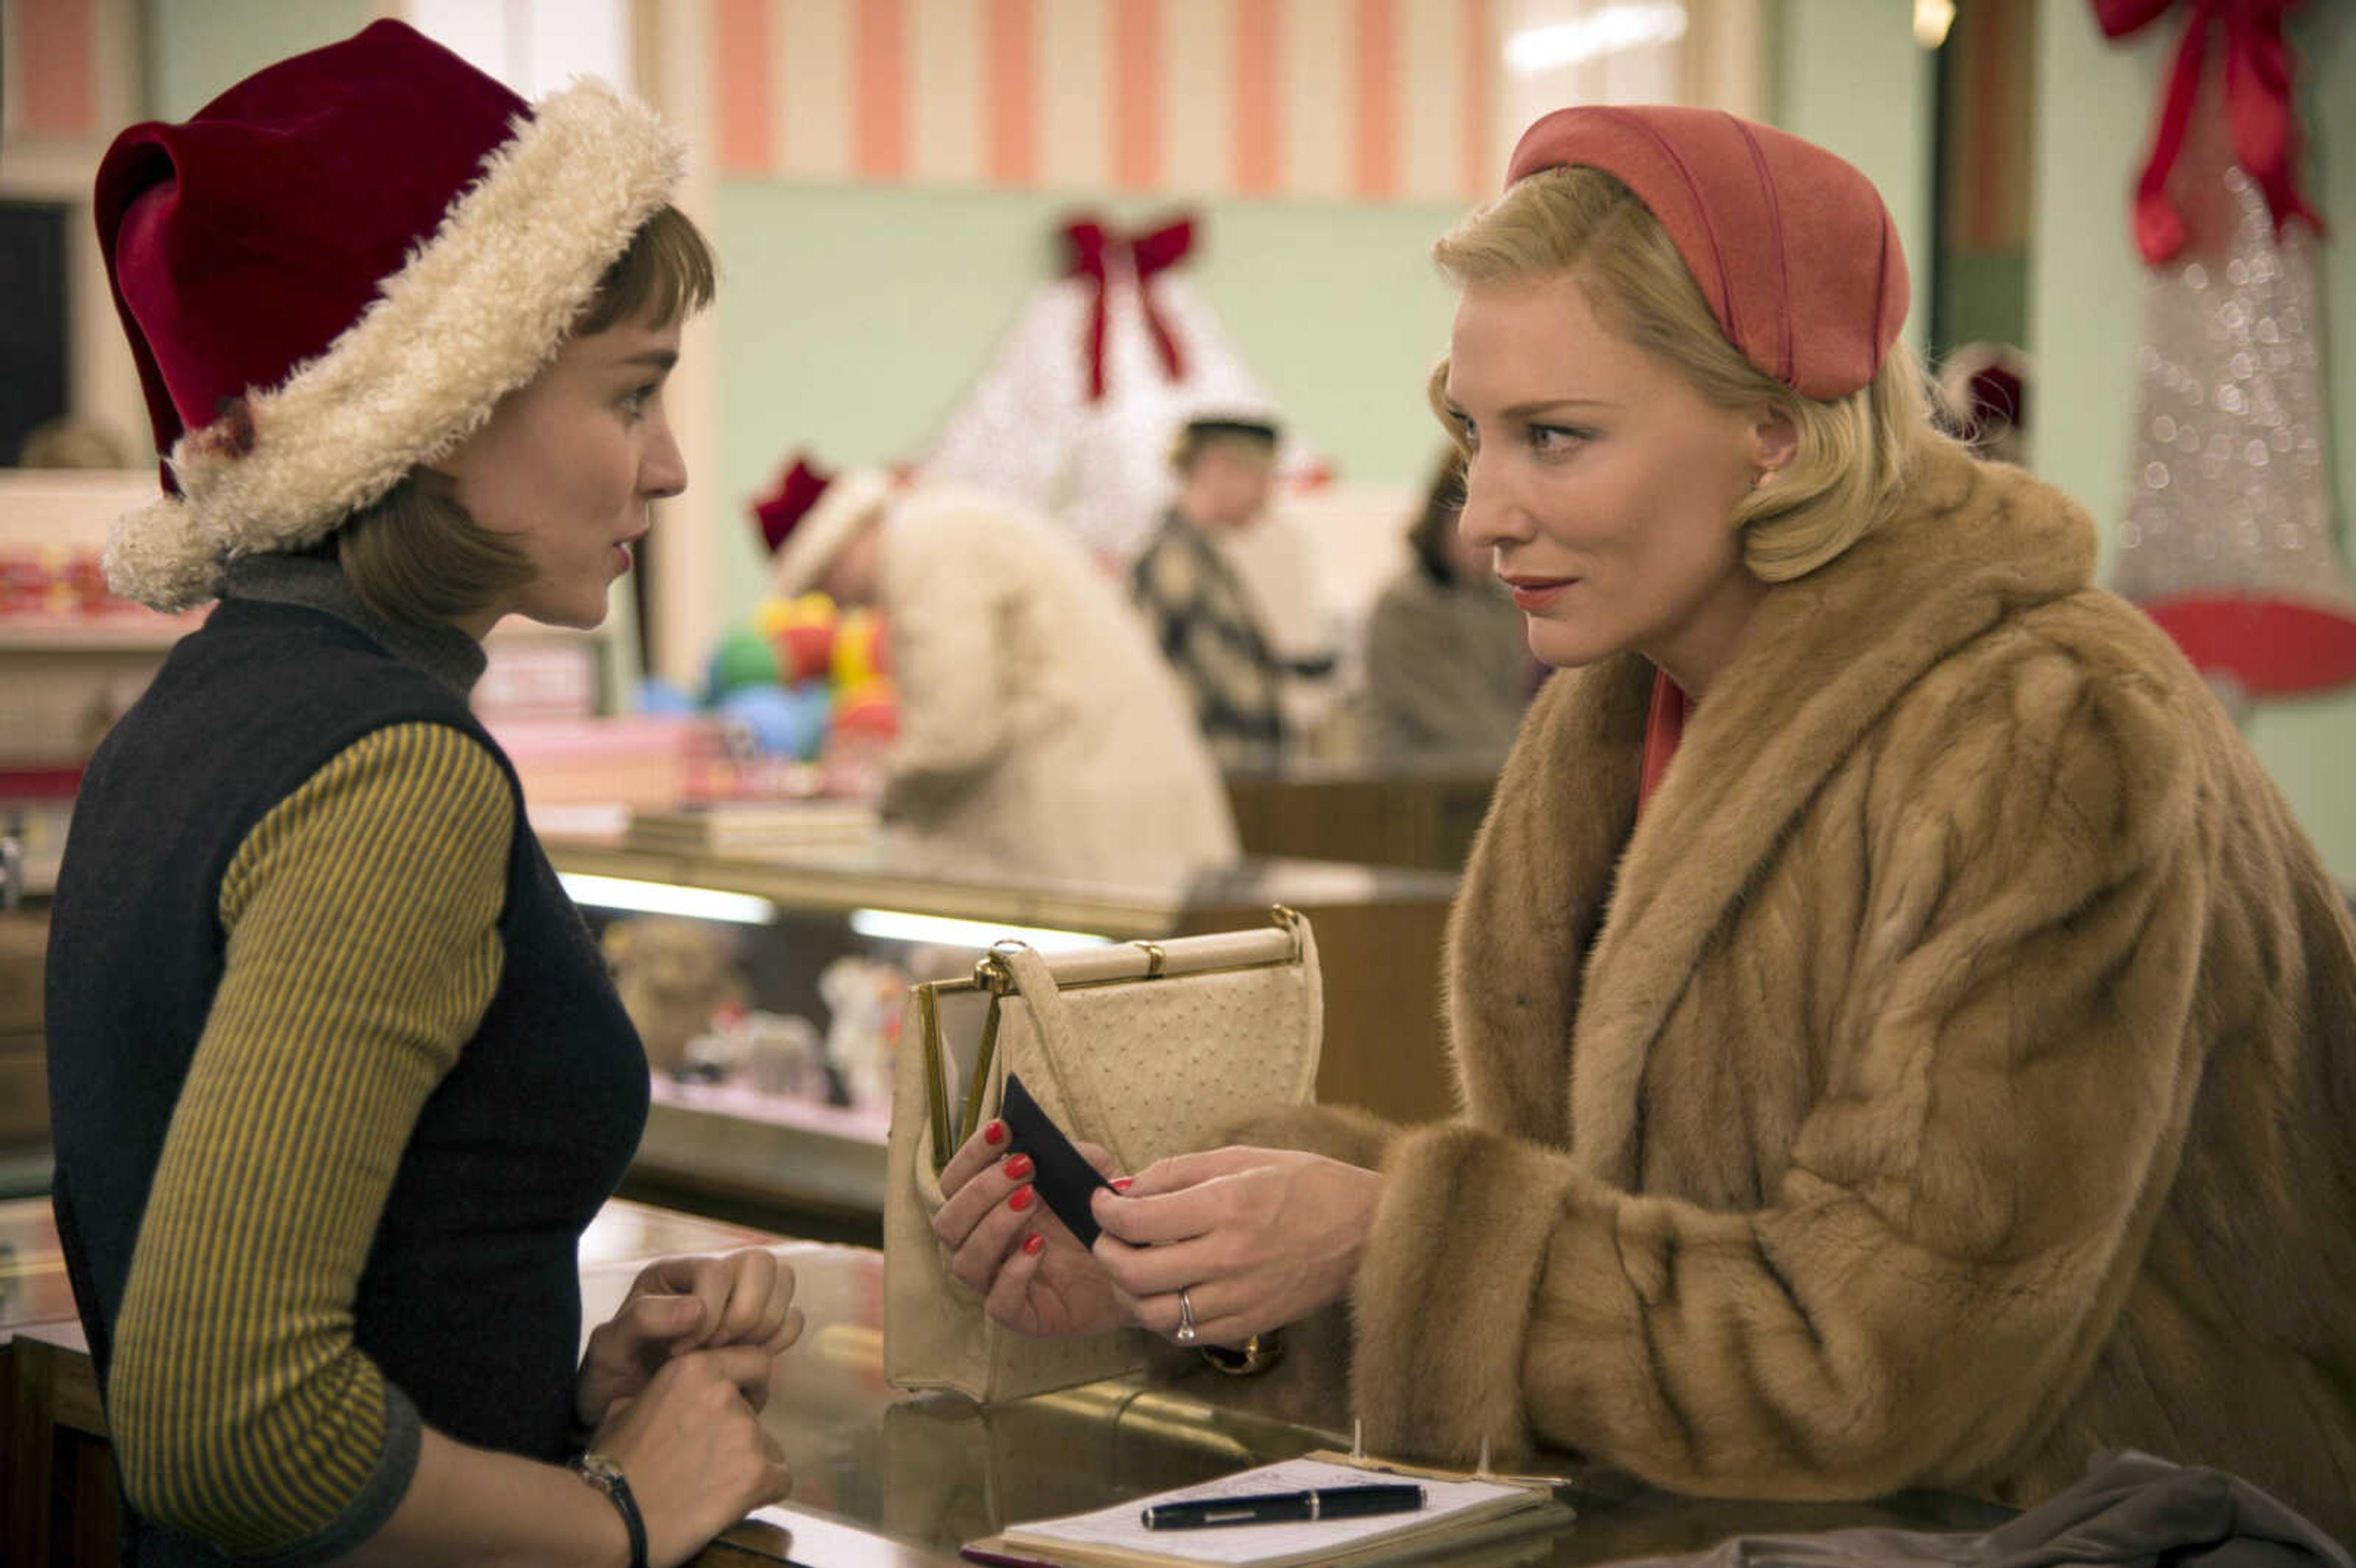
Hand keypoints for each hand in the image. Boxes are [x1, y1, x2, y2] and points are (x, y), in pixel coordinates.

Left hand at [576, 1250, 803, 1431]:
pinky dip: (778, 1341)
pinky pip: (792, 1318)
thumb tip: (697, 1309)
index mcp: (675, 1272)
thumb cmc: (612, 1375)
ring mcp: (741, 1298)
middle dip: (745, 1314)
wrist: (625, 1408)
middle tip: (715, 1351)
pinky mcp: (760, 1327)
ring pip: (783, 1281)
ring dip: (764, 1325)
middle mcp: (713, 1276)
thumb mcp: (609, 1347)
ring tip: (729, 1358)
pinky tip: (745, 1364)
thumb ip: (642, 1320)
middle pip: (761, 1263)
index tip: (681, 1354)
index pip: (716, 1269)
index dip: (710, 1312)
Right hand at [593, 1346, 791, 1567]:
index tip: (737, 1405)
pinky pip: (780, 1479)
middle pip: (757, 1412)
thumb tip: (673, 1397)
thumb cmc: (613, 1465)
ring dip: (749, 1464)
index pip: (755, 1362)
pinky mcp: (757, 1473)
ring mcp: (745, 1433)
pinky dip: (763, 1491)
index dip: (749, 1386)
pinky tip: (733, 1502)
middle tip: (712, 1459)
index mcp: (695, 1368)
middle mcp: (726, 1393)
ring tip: (715, 1485)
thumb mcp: (626, 1408)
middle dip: (740, 1433)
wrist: (612, 1519)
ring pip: (769, 1447)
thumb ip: (662, 1393)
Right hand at [932, 1118, 1131, 1337]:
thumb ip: (1075, 1155)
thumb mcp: (1094, 1177)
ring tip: (1031, 1200)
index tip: (1003, 1129)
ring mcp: (999, 1282)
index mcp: (988, 1208)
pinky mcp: (1023, 1315)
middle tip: (1024, 1168)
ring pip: (965, 1261)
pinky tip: (1038, 1247)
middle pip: (948, 1222)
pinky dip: (1013, 1272)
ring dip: (994, 1225)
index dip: (971, 1154)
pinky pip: (998, 1302)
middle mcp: (985, 1245)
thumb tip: (1051, 1143)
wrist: (1137, 1268)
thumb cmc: (1101, 1219)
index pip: (955, 1182)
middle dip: (980, 1190)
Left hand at [1088, 1146, 1381, 1346]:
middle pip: (1138, 1273)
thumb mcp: (1243, 1157)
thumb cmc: (1308, 1185)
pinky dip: (1166, 1318)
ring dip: (1131, 1295)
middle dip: (1107, 1255)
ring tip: (1131, 1271)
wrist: (1368, 1229)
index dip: (1106, 1212)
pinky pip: (1190, 1334)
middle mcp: (1231, 1257)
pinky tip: (1167, 1293)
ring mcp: (1242, 1296)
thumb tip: (1130, 1189)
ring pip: (1158, 1314)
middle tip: (1106, 1240)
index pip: (1139, 1219)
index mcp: (1227, 1207)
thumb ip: (1181, 1172)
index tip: (1101, 1204)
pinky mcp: (1252, 1323)